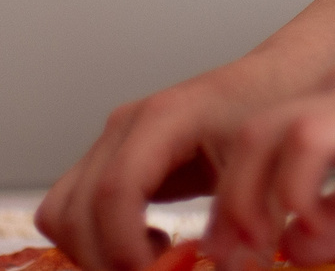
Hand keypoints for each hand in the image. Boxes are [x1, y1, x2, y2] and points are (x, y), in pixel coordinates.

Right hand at [40, 55, 316, 270]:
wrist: (273, 81)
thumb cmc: (270, 111)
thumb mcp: (262, 163)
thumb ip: (237, 213)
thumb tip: (221, 263)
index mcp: (163, 118)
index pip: (114, 191)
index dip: (124, 246)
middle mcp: (124, 127)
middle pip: (76, 210)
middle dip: (107, 259)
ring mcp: (111, 142)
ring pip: (61, 213)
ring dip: (94, 252)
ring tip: (152, 261)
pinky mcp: (109, 160)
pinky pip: (72, 210)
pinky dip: (93, 239)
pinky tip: (146, 244)